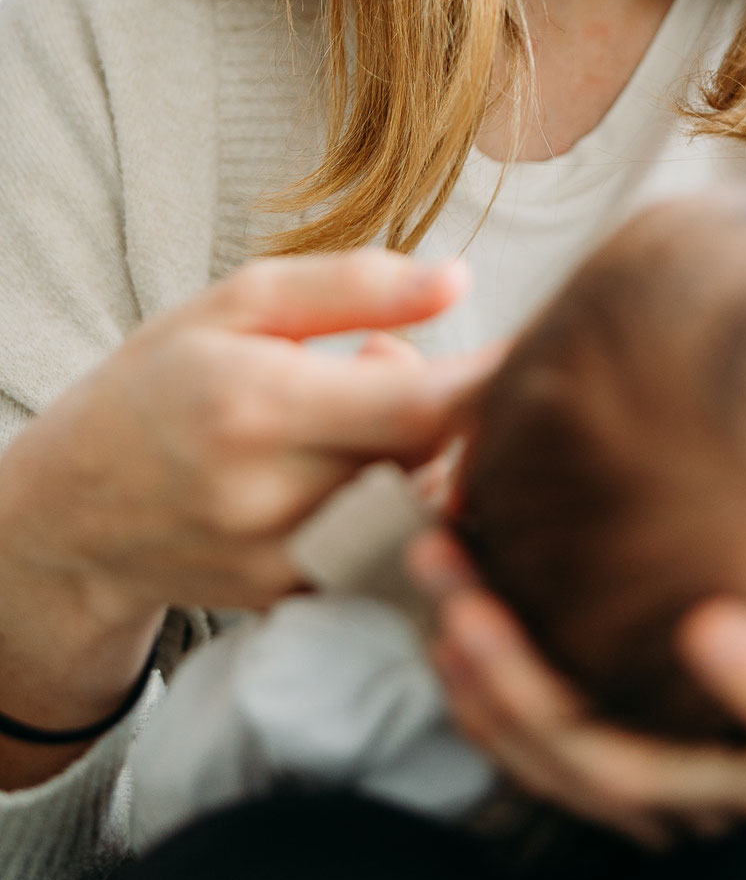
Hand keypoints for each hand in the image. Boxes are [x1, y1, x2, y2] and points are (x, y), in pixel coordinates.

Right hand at [0, 252, 486, 766]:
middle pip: (431, 458)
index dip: (492, 381)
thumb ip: (353, 285)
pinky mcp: (295, 599)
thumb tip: (462, 280)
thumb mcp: (237, 305)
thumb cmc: (162, 383)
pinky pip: (391, 550)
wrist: (75, 508)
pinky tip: (358, 469)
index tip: (536, 345)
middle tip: (396, 365)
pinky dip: (402, 506)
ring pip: (418, 507)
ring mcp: (284, 561)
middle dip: (450, 406)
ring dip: (426, 459)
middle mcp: (272, 495)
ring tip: (364, 417)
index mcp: (259, 405)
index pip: (420, 406)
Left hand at [415, 444, 745, 879]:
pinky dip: (491, 711)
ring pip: (568, 773)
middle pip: (629, 761)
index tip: (705, 622)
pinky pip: (551, 773)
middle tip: (464, 585)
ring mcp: (692, 803)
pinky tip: (445, 631)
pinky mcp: (648, 799)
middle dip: (532, 680)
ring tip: (437, 585)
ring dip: (488, 687)